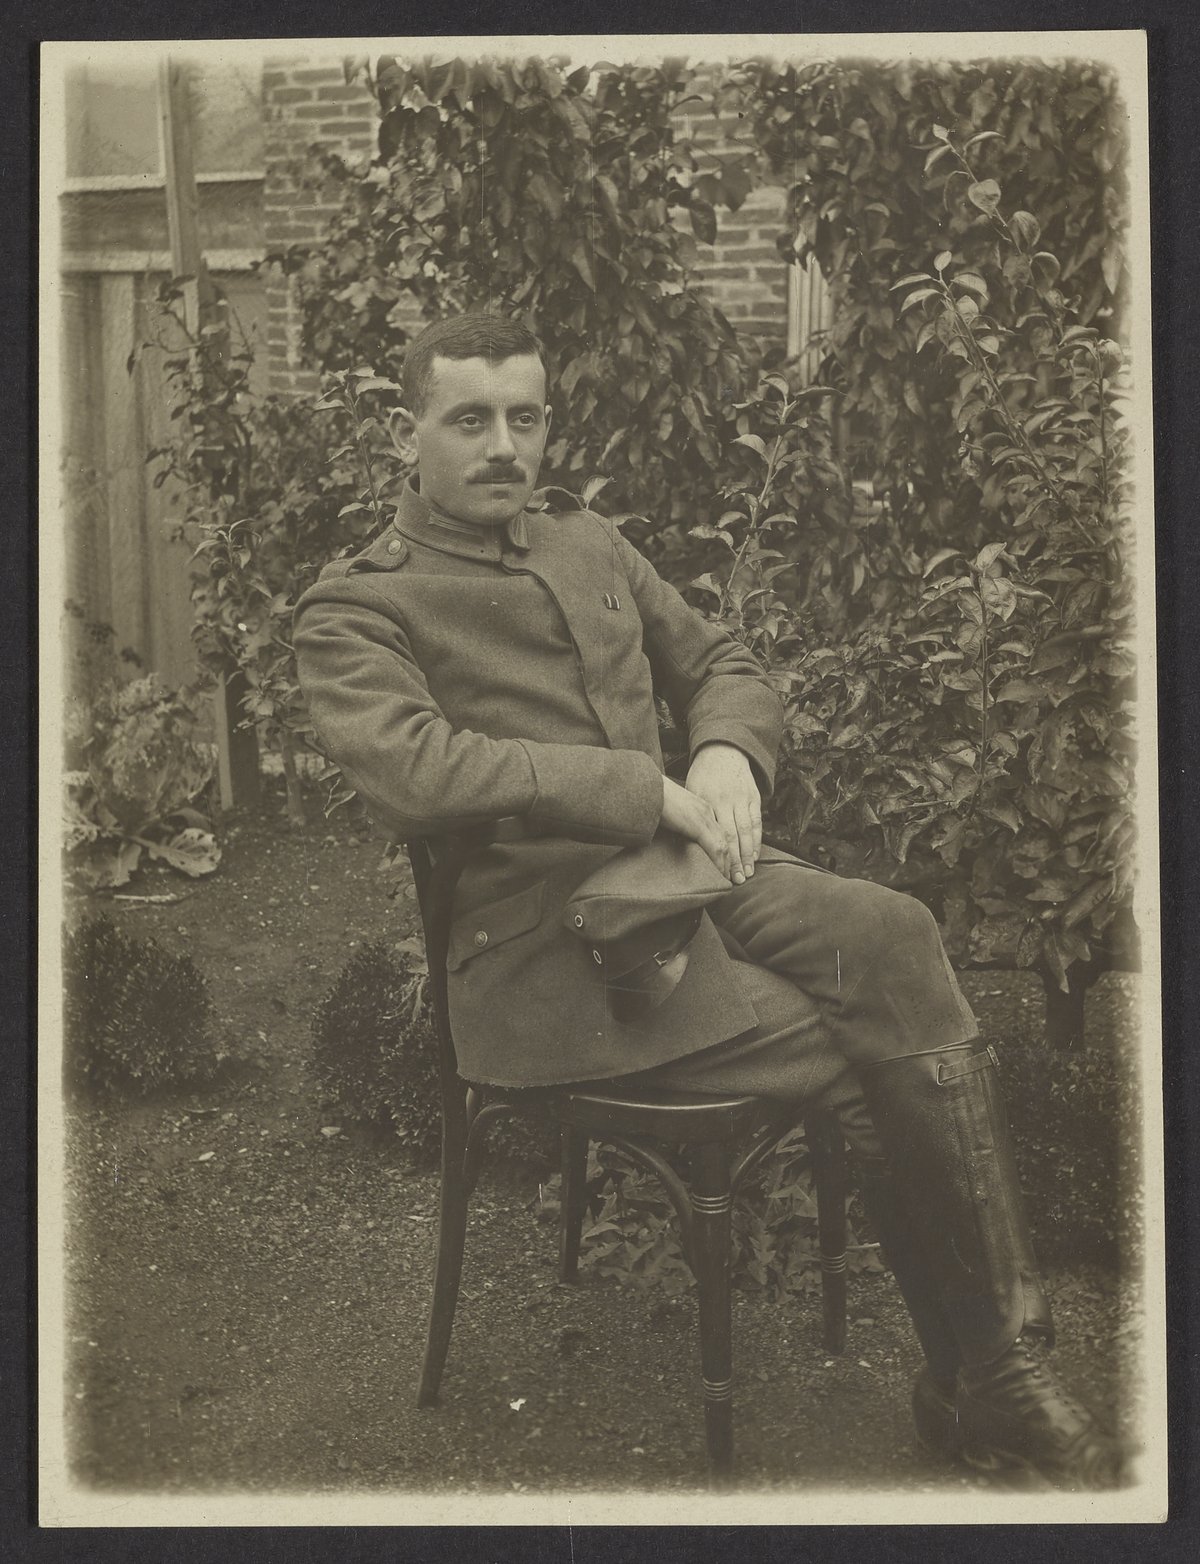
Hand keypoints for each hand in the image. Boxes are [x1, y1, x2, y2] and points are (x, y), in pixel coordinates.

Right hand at [659, 776, 735, 880]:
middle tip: (737, 876)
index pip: (721, 831)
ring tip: (730, 879)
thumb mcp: (673, 811)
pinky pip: (715, 846)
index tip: (728, 863)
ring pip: (725, 844)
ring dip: (729, 863)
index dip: (727, 848)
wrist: (647, 788)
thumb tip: (678, 837)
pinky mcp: (698, 823)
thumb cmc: (654, 799)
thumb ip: (680, 823)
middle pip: (727, 838)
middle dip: (733, 858)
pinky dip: (719, 862)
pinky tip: (721, 874)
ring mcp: (705, 816)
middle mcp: (708, 811)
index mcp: (703, 807)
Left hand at [684, 743, 761, 884]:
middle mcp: (728, 800)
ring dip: (749, 854)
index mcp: (709, 800)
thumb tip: (686, 842)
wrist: (722, 751)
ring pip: (748, 831)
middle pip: (734, 836)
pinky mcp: (754, 797)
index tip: (719, 873)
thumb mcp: (691, 791)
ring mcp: (743, 798)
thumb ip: (693, 814)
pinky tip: (756, 855)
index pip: (716, 834)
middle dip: (736, 860)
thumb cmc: (702, 775)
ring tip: (749, 872)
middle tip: (737, 880)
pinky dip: (758, 840)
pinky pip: (757, 822)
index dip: (719, 855)